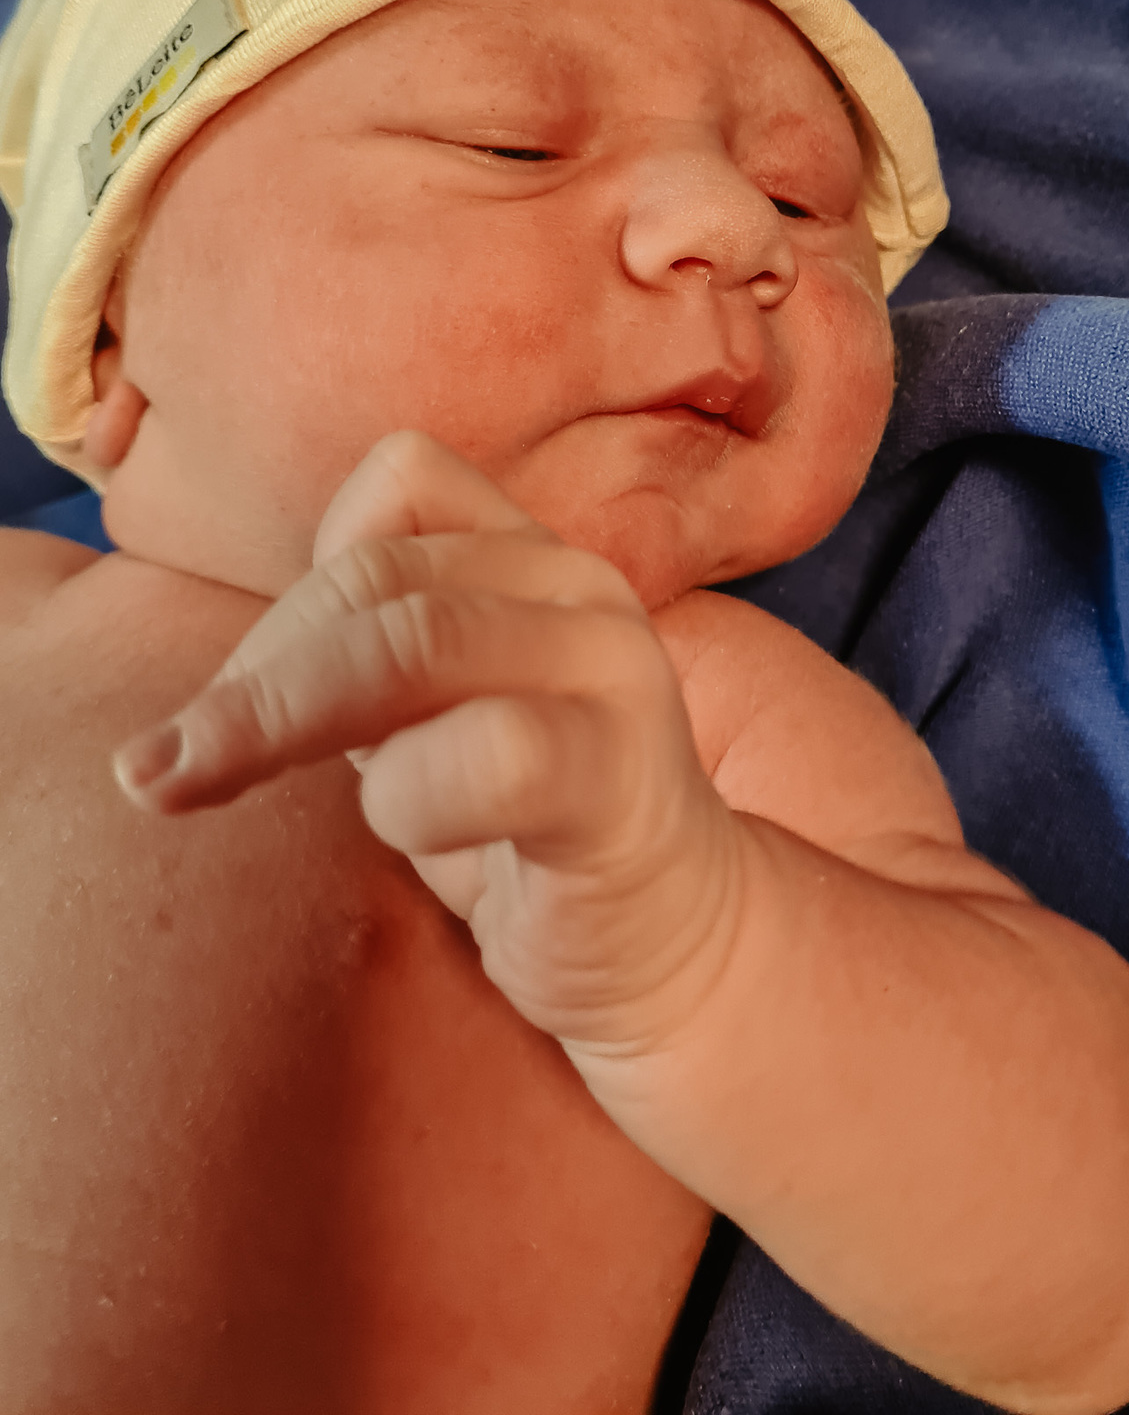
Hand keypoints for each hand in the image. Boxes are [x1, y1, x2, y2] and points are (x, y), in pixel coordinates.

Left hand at [113, 432, 741, 1056]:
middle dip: (249, 675)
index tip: (250, 683)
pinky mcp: (624, 775)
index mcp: (530, 557)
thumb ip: (362, 654)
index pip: (400, 481)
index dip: (302, 572)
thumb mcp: (429, 713)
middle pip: (373, 578)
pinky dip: (407, 797)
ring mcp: (611, 672)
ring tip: (195, 788)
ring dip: (277, 719)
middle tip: (161, 767)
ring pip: (413, 644)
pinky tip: (406, 834)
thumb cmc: (526, 829)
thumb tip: (207, 679)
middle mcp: (579, 588)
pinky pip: (490, 751)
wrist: (669, 944)